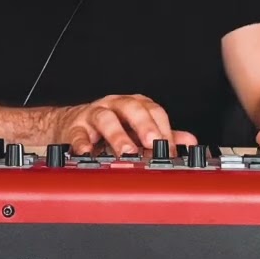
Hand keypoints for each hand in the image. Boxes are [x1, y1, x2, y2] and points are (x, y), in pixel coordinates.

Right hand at [57, 94, 197, 155]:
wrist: (70, 125)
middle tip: (153, 143)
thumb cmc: (109, 127)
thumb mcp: (137, 130)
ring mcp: (94, 115)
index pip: (154, 111)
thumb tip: (189, 142)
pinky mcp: (75, 127)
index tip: (170, 148)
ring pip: (106, 118)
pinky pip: (78, 133)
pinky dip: (82, 143)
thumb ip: (162, 135)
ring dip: (117, 135)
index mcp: (134, 105)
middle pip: (131, 108)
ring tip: (126, 151)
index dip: (163, 128)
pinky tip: (88, 152)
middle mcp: (115, 106)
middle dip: (144, 125)